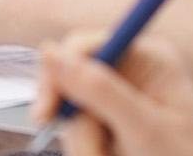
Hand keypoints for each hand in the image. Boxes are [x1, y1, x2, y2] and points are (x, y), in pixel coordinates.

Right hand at [31, 34, 192, 155]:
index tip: (45, 114)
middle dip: (80, 127)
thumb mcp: (145, 128)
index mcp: (146, 57)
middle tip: (96, 154)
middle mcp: (130, 72)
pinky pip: (80, 134)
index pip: (82, 47)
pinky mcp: (112, 125)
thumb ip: (98, 89)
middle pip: (71, 85)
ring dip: (87, 146)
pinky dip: (90, 152)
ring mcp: (119, 100)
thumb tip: (50, 53)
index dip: (57, 76)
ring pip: (72, 116)